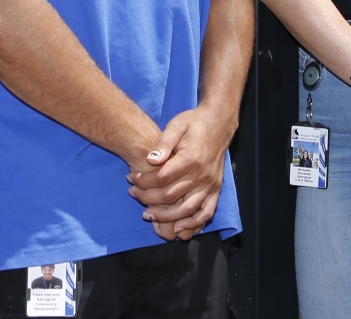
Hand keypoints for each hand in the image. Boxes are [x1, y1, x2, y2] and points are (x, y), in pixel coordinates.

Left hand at [126, 105, 235, 241]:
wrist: (219, 123)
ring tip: (148, 214)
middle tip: (133, 193)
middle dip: (147, 198)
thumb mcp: (176, 125)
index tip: (131, 179)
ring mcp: (210, 184)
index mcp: (190, 158)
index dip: (144, 181)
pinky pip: (206, 213)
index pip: (162, 178)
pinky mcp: (216, 189)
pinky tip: (178, 227)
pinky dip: (193, 223)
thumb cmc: (194, 123)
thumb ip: (163, 142)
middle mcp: (202, 174)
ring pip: (186, 210)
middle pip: (170, 196)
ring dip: (165, 216)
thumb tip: (150, 159)